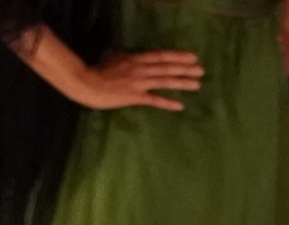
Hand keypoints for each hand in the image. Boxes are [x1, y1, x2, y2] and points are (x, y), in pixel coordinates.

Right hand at [75, 48, 203, 110]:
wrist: (87, 83)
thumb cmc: (97, 71)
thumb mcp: (112, 57)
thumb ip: (122, 56)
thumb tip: (123, 54)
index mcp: (137, 59)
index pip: (162, 56)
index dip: (178, 56)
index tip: (192, 57)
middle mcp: (142, 68)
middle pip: (167, 67)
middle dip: (185, 69)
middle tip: (201, 70)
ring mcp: (139, 82)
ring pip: (165, 81)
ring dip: (182, 82)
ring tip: (197, 84)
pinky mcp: (134, 96)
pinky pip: (154, 100)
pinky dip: (167, 102)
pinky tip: (180, 106)